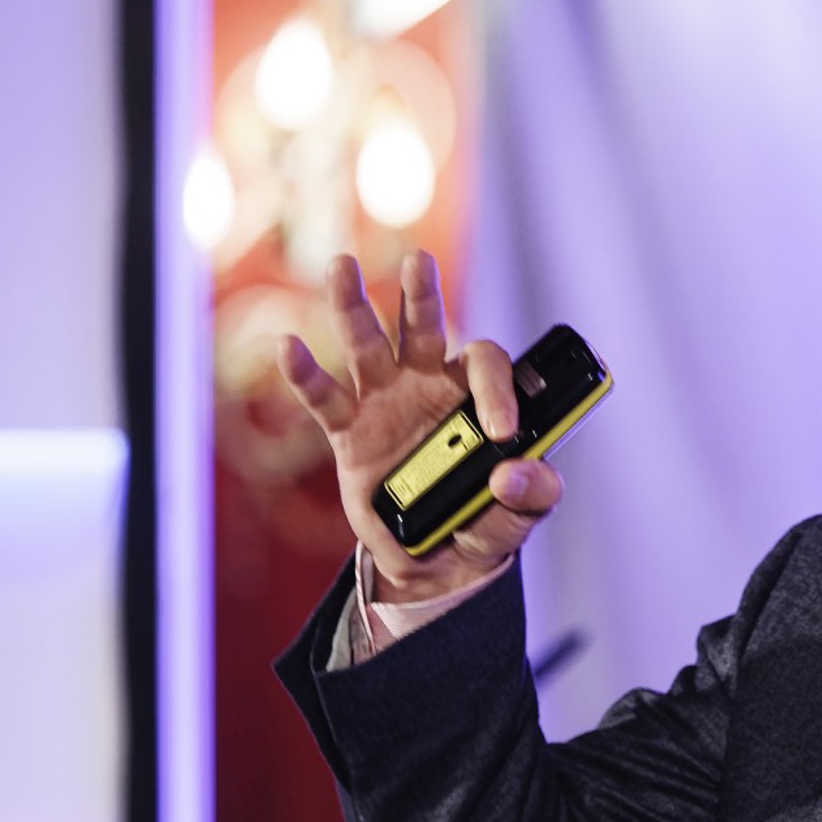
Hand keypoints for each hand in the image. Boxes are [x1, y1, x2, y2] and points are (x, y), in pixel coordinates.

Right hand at [277, 250, 563, 602]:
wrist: (432, 560)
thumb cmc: (480, 527)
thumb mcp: (517, 519)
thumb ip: (531, 496)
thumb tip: (513, 474)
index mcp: (475, 398)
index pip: (484, 366)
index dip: (495, 390)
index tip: (500, 432)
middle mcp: (428, 385)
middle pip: (425, 329)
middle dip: (421, 295)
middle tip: (419, 262)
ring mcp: (385, 401)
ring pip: (368, 346)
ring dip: (353, 307)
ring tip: (342, 267)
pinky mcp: (349, 430)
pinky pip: (325, 398)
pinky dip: (305, 374)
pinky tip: (290, 347)